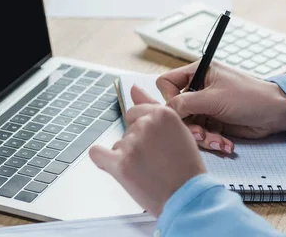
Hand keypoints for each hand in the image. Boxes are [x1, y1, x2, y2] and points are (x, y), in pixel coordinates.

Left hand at [89, 86, 205, 216]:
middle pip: (127, 128)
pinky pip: (98, 154)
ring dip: (127, 156)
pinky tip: (114, 166)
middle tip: (154, 160)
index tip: (153, 144)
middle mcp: (146, 124)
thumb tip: (134, 88)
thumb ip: (152, 107)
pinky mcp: (120, 163)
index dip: (144, 130)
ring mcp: (132, 144)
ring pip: (118, 144)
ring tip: (148, 171)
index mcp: (163, 114)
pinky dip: (103, 160)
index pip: (136, 112)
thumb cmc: (186, 169)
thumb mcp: (178, 131)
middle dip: (136, 142)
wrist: (188, 198)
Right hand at [157, 61, 285, 154]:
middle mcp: (199, 89)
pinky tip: (225, 144)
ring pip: (188, 124)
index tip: (181, 109)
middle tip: (201, 133)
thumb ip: (185, 103)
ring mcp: (206, 107)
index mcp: (197, 73)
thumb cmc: (250, 97)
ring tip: (217, 141)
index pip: (166, 82)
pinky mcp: (213, 122)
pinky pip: (201, 134)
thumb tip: (165, 111)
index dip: (169, 97)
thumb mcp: (213, 98)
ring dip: (202, 136)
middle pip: (176, 108)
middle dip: (189, 124)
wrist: (277, 114)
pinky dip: (212, 141)